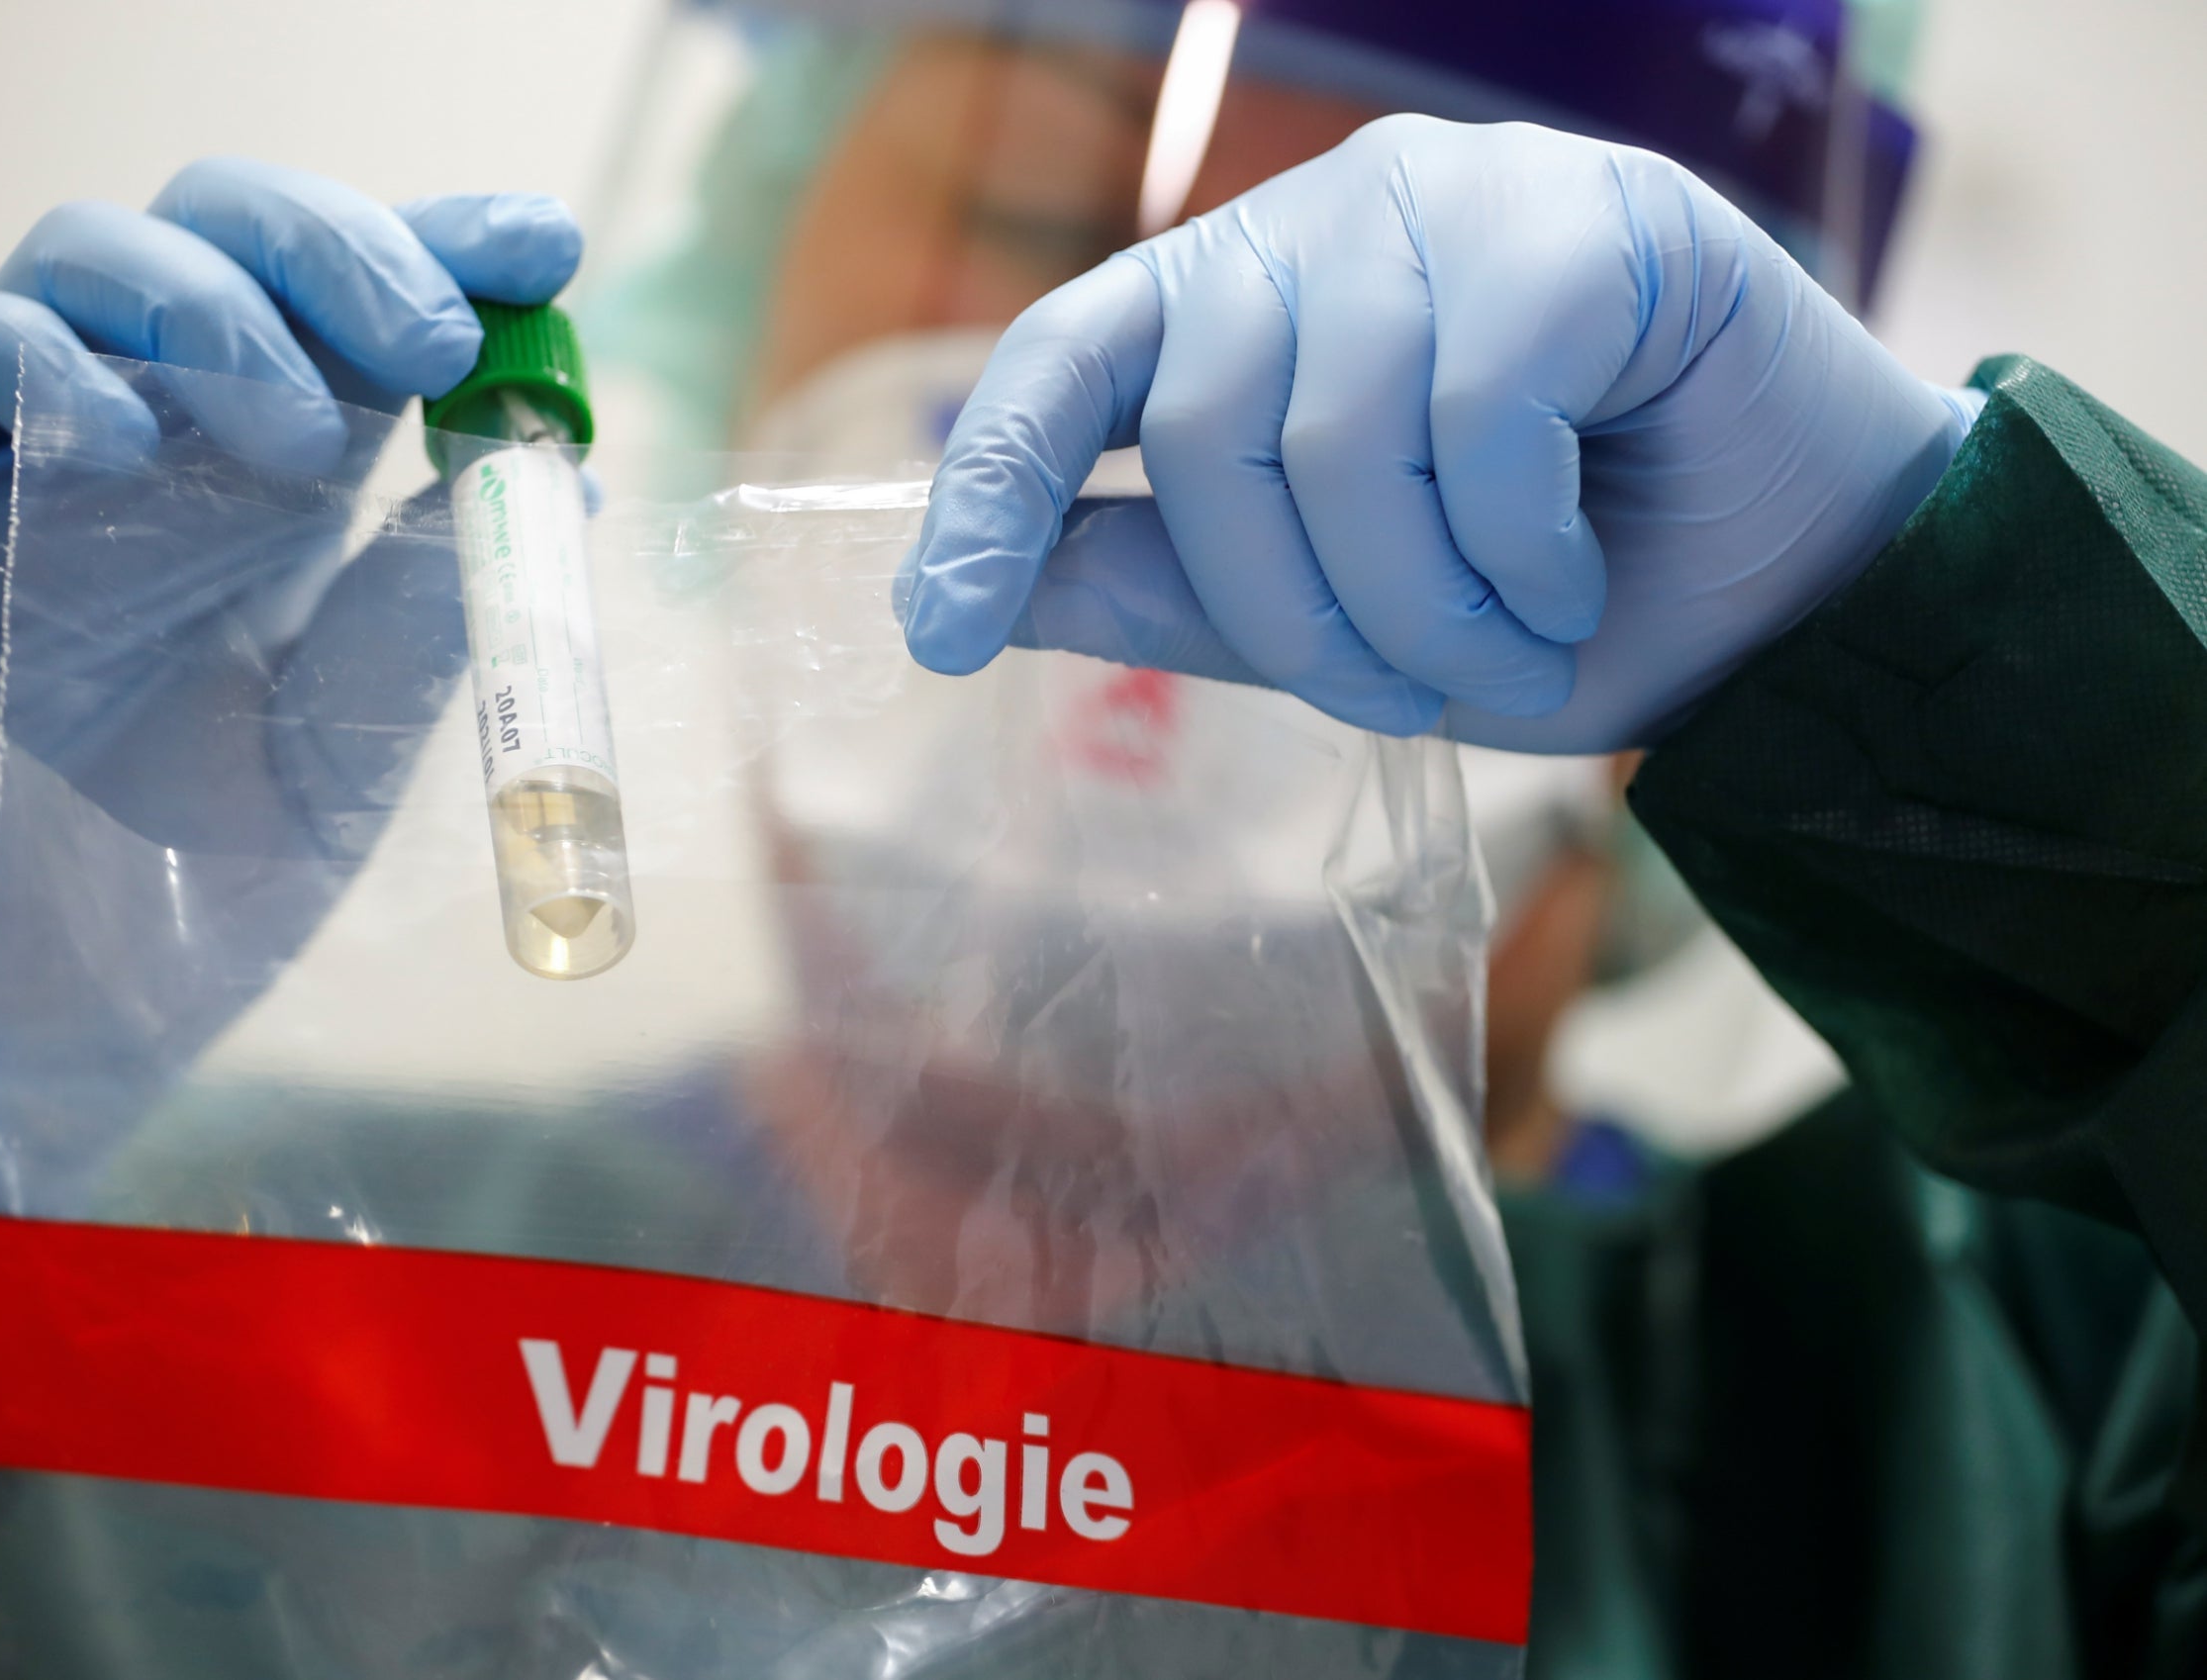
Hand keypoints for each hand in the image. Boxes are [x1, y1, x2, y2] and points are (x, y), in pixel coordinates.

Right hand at [0, 158, 581, 1023]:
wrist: (17, 1009)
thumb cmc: (182, 883)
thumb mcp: (341, 757)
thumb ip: (422, 626)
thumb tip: (558, 489)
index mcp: (287, 476)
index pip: (364, 304)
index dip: (449, 243)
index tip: (544, 241)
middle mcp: (166, 430)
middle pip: (237, 227)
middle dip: (348, 245)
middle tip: (436, 341)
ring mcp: (28, 448)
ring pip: (91, 249)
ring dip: (216, 309)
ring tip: (299, 444)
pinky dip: (38, 359)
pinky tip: (126, 444)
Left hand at [898, 116, 1977, 751]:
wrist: (1798, 580)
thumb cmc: (1566, 595)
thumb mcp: (1345, 622)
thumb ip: (1181, 591)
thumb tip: (1000, 589)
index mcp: (1243, 307)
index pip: (1066, 359)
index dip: (991, 492)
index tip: (940, 634)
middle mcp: (1325, 225)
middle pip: (1206, 427)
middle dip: (1294, 615)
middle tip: (1401, 695)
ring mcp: (1450, 199)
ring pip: (1342, 430)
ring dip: (1420, 604)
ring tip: (1505, 653)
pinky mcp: (1581, 214)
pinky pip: (1478, 409)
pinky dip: (1515, 548)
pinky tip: (1569, 577)